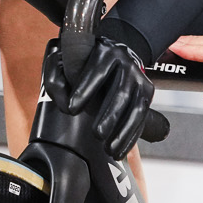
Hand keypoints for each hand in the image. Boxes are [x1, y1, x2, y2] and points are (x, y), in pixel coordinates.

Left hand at [51, 32, 154, 159]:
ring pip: (136, 107)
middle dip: (110, 115)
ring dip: (124, 131)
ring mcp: (139, 78)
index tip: (72, 109)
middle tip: (97, 133)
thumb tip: (64, 104)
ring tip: (109, 149)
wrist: (109, 58)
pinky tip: (120, 151)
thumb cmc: (82, 65)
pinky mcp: (146, 92)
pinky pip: (142, 117)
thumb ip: (56, 81)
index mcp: (105, 52)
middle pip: (121, 92)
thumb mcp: (63, 63)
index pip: (97, 71)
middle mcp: (126, 62)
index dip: (85, 90)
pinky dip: (131, 136)